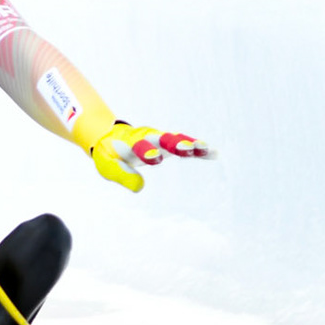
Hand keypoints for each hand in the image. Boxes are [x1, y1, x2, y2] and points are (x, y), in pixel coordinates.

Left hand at [87, 123, 214, 192]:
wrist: (112, 137)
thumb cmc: (110, 155)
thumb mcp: (109, 167)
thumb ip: (123, 176)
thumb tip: (139, 188)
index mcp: (130, 143)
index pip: (139, 147)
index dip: (147, 152)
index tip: (155, 158)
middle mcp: (147, 137)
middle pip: (162, 139)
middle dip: (173, 143)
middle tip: (184, 148)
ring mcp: (160, 138)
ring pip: (177, 140)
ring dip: (190, 144)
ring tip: (205, 149)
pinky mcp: (168, 143)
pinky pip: (186, 144)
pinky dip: (198, 148)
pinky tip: (214, 153)